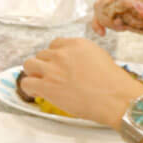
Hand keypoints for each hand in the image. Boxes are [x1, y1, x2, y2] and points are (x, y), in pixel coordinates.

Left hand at [18, 38, 142, 127]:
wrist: (116, 98)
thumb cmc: (113, 83)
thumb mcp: (99, 57)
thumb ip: (81, 55)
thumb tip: (72, 62)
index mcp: (76, 44)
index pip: (55, 44)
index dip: (54, 56)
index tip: (57, 65)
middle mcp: (62, 54)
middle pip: (41, 54)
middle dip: (45, 65)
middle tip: (51, 77)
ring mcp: (52, 69)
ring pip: (29, 65)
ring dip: (34, 73)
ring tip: (41, 83)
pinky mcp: (47, 86)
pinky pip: (26, 83)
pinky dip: (29, 88)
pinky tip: (37, 93)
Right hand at [92, 0, 142, 37]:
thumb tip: (135, 17)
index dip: (117, 10)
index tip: (124, 26)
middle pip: (105, 1)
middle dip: (106, 17)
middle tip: (120, 29)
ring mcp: (125, 5)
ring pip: (101, 8)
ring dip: (102, 21)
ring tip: (118, 30)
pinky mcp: (123, 14)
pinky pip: (104, 15)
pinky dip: (100, 24)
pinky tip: (104, 34)